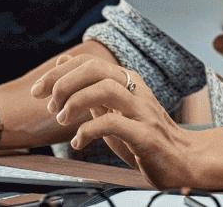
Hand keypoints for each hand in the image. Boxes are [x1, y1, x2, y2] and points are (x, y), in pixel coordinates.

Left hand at [33, 54, 199, 187]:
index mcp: (127, 81)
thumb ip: (90, 89)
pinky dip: (88, 131)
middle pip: (96, 69)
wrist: (182, 160)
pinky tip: (79, 142)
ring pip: (105, 89)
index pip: (89, 62)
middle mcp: (136, 90)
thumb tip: (63, 65)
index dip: (59, 73)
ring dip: (76, 103)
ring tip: (64, 120)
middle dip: (64, 83)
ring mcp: (142, 111)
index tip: (39, 90)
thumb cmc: (144, 136)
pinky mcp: (146, 135)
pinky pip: (113, 123)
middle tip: (51, 106)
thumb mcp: (112, 109)